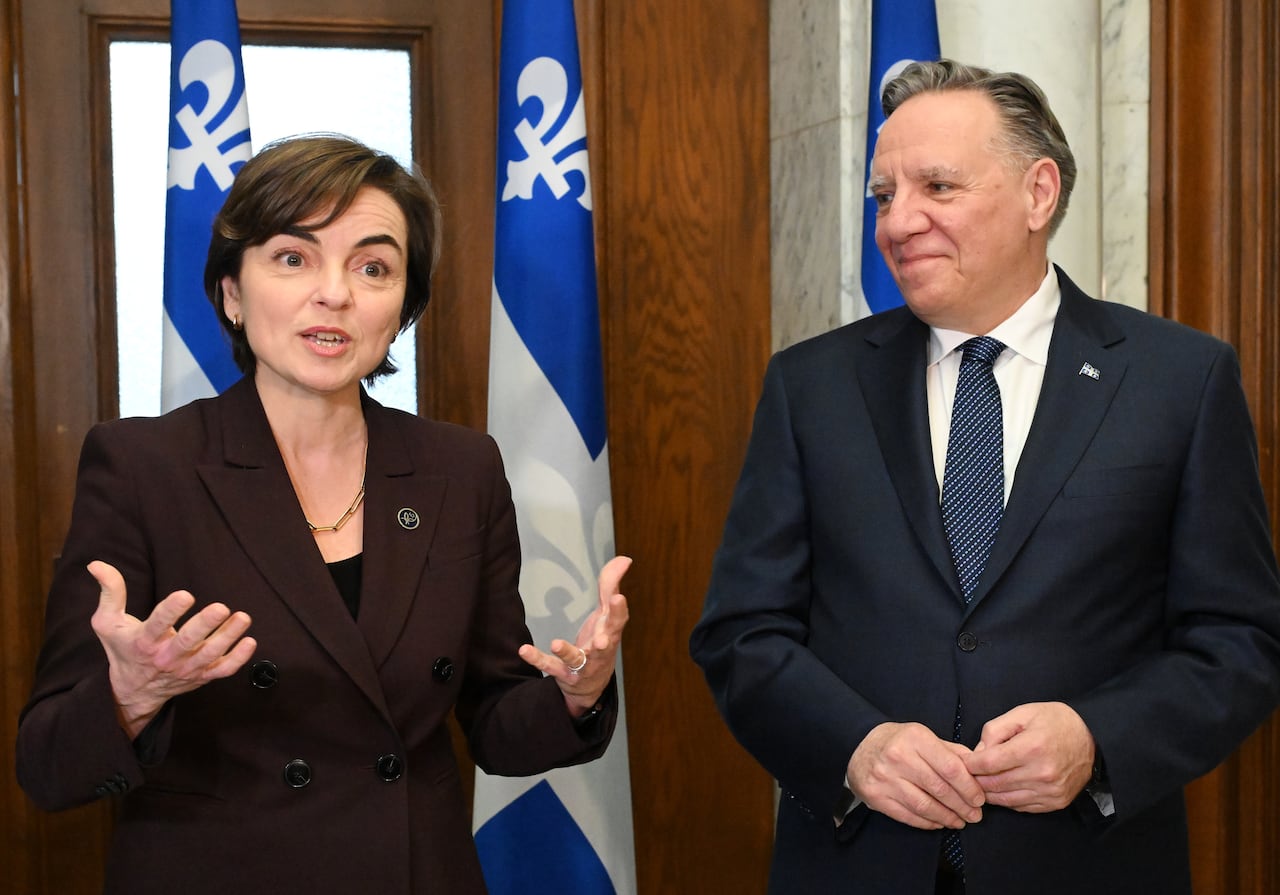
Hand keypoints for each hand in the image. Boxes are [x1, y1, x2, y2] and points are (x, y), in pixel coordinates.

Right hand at [88, 561, 256, 738]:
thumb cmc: (123, 650)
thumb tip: (97, 564)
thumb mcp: (107, 623)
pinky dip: (238, 659)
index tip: (185, 595)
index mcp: (144, 643)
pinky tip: (250, 641)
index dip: (171, 611)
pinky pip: (223, 671)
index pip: (157, 625)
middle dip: (204, 625)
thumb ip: (110, 593)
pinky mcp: (201, 677)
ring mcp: (186, 670)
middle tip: (221, 607)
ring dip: (228, 637)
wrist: (133, 691)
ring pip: (210, 656)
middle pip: (188, 642)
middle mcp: (166, 658)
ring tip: (243, 617)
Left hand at [518, 555, 631, 717]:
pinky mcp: (565, 674)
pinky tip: (524, 650)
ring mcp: (583, 665)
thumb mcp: (606, 615)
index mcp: (610, 633)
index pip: (618, 622)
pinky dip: (538, 659)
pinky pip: (550, 666)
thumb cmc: (600, 642)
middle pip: (605, 645)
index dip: (618, 611)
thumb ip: (611, 586)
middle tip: (602, 639)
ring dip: (568, 652)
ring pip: (577, 659)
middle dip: (605, 642)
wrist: (590, 685)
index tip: (618, 598)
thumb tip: (625, 559)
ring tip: (557, 644)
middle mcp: (600, 651)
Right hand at [847, 721, 984, 829]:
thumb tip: (977, 771)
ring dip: (947, 817)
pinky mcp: (876, 796)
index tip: (979, 798)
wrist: (858, 745)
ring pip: (924, 806)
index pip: (950, 767)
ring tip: (959, 821)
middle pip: (939, 789)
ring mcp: (885, 779)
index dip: (969, 787)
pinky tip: (938, 822)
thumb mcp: (923, 735)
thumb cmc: (897, 741)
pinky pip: (908, 816)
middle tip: (975, 815)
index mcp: (915, 738)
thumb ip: (950, 752)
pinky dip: (927, 822)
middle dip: (962, 806)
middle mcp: (898, 757)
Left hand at [964, 701, 1094, 812]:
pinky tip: (1001, 790)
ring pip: (1006, 799)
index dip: (970, 764)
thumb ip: (995, 730)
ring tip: (978, 783)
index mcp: (1032, 748)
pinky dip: (1007, 800)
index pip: (988, 763)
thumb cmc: (1055, 722)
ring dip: (988, 792)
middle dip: (975, 780)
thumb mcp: (1022, 713)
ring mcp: (1050, 791)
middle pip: (994, 784)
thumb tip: (977, 753)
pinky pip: (1021, 806)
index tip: (961, 762)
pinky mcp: (1056, 802)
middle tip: (964, 775)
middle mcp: (1042, 773)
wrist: (1092, 738)